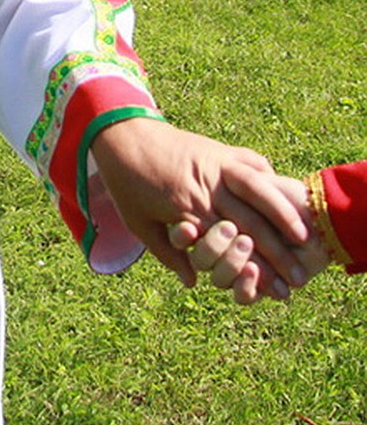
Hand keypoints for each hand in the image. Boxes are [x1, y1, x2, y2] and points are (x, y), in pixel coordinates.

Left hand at [90, 118, 310, 298]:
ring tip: (304, 236)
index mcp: (187, 208)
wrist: (119, 134)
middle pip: (250, 223)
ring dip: (283, 214)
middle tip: (300, 275)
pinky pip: (249, 162)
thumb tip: (192, 283)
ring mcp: (214, 164)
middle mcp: (205, 187)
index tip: (276, 290)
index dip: (256, 270)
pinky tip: (284, 191)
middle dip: (278, 252)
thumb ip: (167, 254)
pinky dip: (268, 177)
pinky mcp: (217, 148)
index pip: (230, 246)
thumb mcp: (138, 223)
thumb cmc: (125, 182)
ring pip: (258, 190)